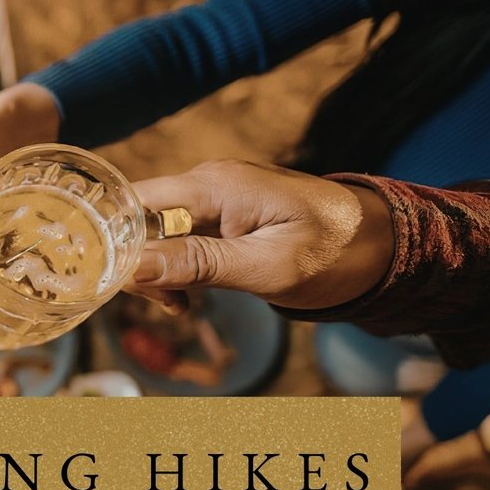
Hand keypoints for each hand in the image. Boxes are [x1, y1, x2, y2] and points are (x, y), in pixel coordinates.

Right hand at [130, 161, 393, 310]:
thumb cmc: (335, 254)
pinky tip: (190, 296)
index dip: (109, 238)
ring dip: (159, 272)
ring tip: (183, 307)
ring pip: (158, 233)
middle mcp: (210, 182)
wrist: (385, 245)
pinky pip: (181, 239)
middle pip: (141, 219)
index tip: (104, 279)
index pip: (136, 202)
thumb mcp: (265, 268)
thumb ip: (198, 265)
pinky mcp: (225, 215)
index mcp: (216, 186)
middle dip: (137, 264)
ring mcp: (217, 198)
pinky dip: (178, 269)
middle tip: (165, 305)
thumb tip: (133, 268)